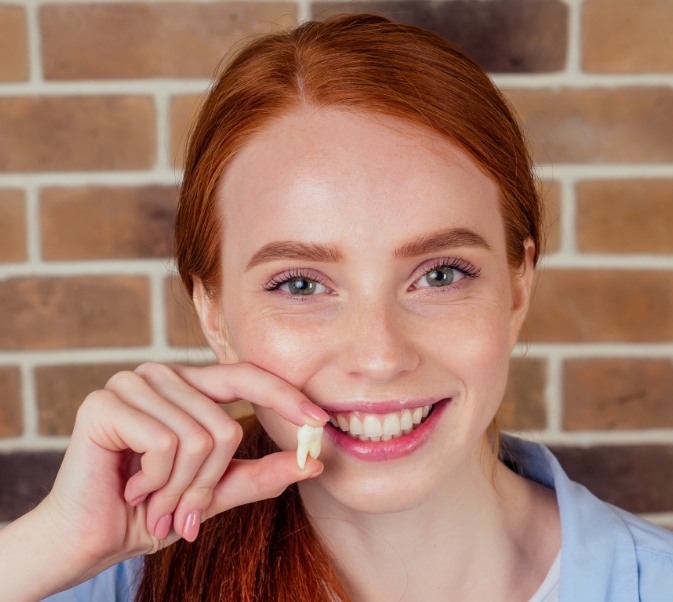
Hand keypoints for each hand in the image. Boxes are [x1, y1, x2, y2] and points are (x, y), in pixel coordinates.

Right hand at [36, 362, 327, 585]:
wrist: (90, 538)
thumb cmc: (152, 510)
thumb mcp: (215, 492)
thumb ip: (261, 474)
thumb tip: (314, 462)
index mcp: (188, 387)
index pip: (247, 377)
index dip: (285, 396)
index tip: (321, 422)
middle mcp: (162, 376)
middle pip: (225, 426)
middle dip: (207, 484)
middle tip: (180, 511)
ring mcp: (133, 383)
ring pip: (199, 438)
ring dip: (179, 489)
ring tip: (152, 500)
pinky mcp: (106, 402)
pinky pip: (165, 443)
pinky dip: (156, 481)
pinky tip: (131, 486)